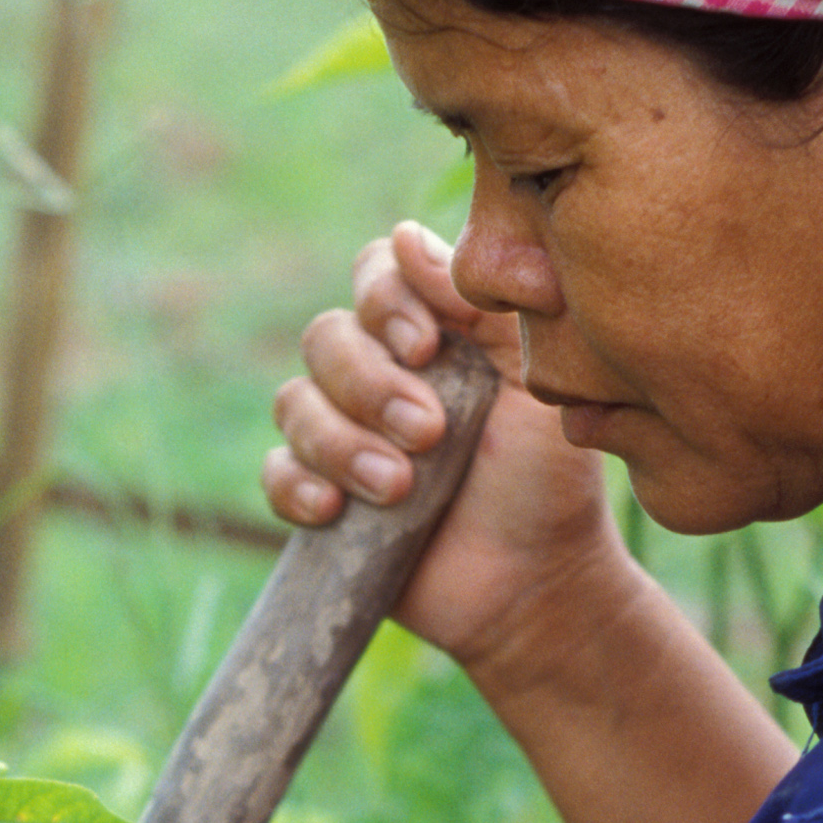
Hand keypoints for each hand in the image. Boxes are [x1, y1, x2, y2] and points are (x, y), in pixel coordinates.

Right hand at [268, 223, 628, 685]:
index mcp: (434, 331)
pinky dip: (296, 486)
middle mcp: (380, 372)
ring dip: (341, 441)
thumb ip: (479, 305)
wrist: (536, 585)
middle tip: (430, 433)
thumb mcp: (532, 381)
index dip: (386, 300)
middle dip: (371, 384)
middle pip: (326, 337)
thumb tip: (406, 238)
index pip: (376, 274)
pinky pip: (275, 473)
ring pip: (294, 402)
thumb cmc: (547, 479)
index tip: (430, 347)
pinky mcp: (321, 497)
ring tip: (398, 488)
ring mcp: (345, 435)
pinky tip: (335, 510)